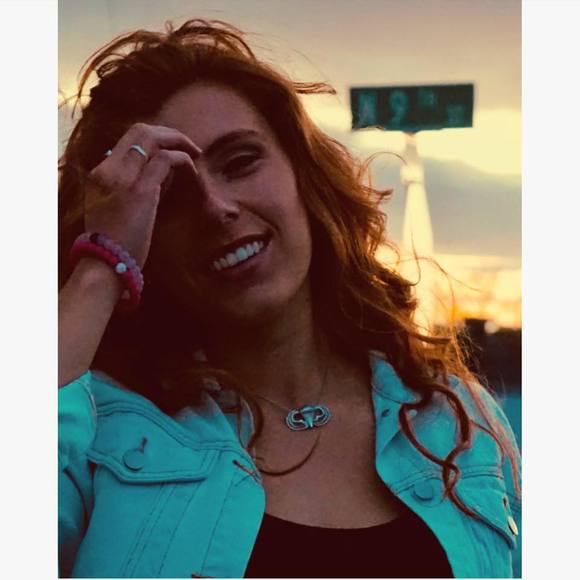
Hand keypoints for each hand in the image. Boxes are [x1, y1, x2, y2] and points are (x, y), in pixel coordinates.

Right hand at [84, 123, 200, 268]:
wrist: (105, 265)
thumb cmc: (114, 243)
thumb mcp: (116, 208)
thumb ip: (133, 187)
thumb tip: (161, 173)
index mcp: (100, 174)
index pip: (128, 139)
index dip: (155, 139)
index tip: (173, 149)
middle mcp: (108, 170)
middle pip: (139, 130)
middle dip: (169, 133)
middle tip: (190, 147)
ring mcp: (123, 178)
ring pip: (152, 137)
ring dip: (179, 142)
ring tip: (195, 154)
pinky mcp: (140, 192)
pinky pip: (165, 160)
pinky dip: (183, 160)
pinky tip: (193, 169)